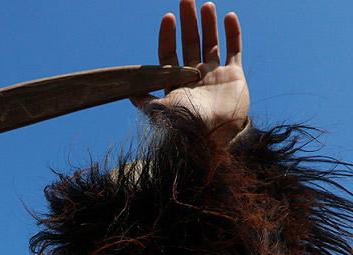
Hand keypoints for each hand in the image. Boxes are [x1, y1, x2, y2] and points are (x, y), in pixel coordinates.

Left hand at [134, 1, 248, 139]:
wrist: (213, 136)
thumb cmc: (184, 126)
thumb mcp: (159, 112)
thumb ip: (144, 100)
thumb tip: (126, 91)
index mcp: (175, 83)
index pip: (169, 54)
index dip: (167, 37)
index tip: (167, 18)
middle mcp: (194, 76)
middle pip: (189, 43)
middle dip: (187, 22)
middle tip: (186, 0)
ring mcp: (214, 74)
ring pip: (210, 43)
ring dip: (208, 24)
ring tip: (206, 5)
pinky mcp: (234, 75)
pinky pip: (233, 49)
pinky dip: (231, 33)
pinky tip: (228, 16)